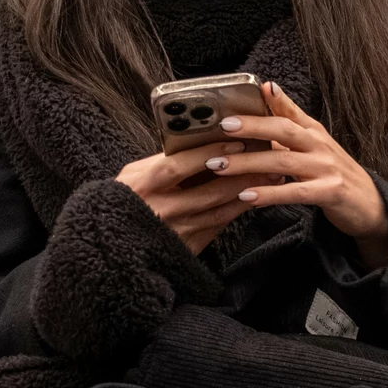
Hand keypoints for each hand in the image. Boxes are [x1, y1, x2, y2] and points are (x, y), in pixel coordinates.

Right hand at [115, 142, 277, 254]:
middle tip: (268, 158)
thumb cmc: (125, 201)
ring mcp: (176, 231)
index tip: (236, 140)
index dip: (209, 153)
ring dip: (249, 192)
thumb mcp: (134, 176)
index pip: (179, 165)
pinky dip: (239, 209)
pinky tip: (255, 197)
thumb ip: (162, 161)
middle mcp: (160, 210)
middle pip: (209, 191)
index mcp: (142, 186)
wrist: (116, 245)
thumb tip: (199, 140)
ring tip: (271, 176)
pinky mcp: (188, 247)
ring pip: (221, 210)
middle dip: (243, 173)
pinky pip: (220, 226)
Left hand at [208, 82, 387, 267]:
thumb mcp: (315, 145)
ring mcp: (326, 168)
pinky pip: (295, 192)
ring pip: (283, 161)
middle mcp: (320, 145)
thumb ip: (291, 124)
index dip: (268, 100)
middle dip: (252, 127)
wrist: (371, 204)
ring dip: (249, 163)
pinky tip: (247, 196)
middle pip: (284, 130)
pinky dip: (269, 193)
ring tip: (220, 166)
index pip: (289, 111)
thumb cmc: (336, 174)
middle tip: (224, 127)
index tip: (244, 93)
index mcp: (314, 132)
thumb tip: (267, 92)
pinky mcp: (330, 192)